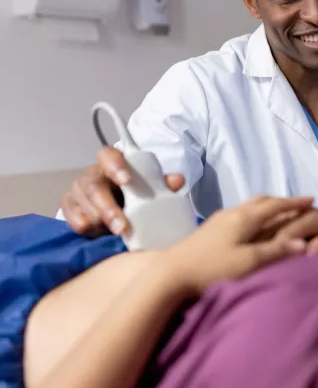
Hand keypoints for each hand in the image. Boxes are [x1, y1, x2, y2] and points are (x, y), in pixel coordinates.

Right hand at [61, 146, 184, 236]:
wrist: (114, 208)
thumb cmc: (134, 193)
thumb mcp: (149, 187)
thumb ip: (163, 183)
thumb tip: (178, 180)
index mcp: (112, 163)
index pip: (107, 155)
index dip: (115, 165)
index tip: (126, 179)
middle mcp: (92, 175)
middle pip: (94, 187)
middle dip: (108, 208)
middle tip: (122, 227)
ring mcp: (77, 191)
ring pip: (84, 206)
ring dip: (100, 221)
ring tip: (116, 233)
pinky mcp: (69, 207)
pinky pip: (73, 219)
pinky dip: (86, 228)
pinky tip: (98, 232)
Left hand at [165, 195, 313, 292]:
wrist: (170, 273)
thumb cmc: (212, 268)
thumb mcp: (248, 262)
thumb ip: (276, 251)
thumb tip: (304, 243)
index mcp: (245, 218)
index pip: (275, 205)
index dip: (294, 202)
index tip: (312, 199)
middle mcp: (233, 212)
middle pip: (261, 200)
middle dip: (281, 201)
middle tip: (298, 204)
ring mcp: (219, 219)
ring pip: (249, 205)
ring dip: (267, 206)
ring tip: (279, 212)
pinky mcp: (210, 228)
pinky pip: (240, 213)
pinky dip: (254, 214)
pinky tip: (252, 226)